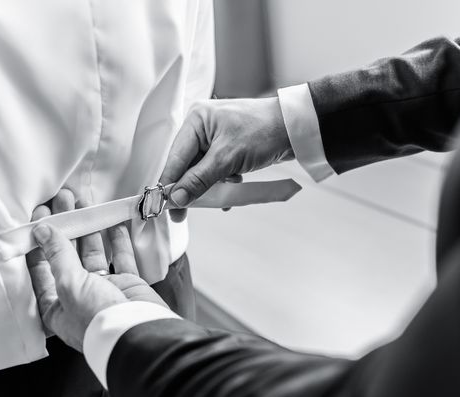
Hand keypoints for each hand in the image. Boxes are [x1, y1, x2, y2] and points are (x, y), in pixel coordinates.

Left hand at [26, 190, 166, 350]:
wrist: (138, 331)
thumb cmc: (100, 320)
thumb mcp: (70, 285)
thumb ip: (58, 255)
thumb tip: (44, 231)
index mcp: (57, 307)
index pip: (41, 269)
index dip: (38, 242)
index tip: (39, 218)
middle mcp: (79, 297)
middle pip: (67, 256)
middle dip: (64, 228)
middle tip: (61, 201)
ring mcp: (104, 289)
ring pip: (93, 253)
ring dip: (88, 228)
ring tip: (83, 203)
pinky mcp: (127, 284)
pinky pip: (121, 257)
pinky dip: (118, 239)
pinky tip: (113, 222)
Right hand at [161, 97, 294, 216]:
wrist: (296, 128)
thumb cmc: (263, 132)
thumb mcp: (227, 159)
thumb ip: (199, 180)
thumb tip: (177, 197)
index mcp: (196, 120)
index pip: (175, 157)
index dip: (169, 183)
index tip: (163, 205)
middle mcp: (203, 126)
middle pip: (187, 165)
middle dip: (192, 187)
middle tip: (182, 213)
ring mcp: (217, 137)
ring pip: (203, 170)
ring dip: (211, 186)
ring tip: (223, 194)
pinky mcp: (230, 147)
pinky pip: (217, 169)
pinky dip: (224, 181)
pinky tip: (232, 189)